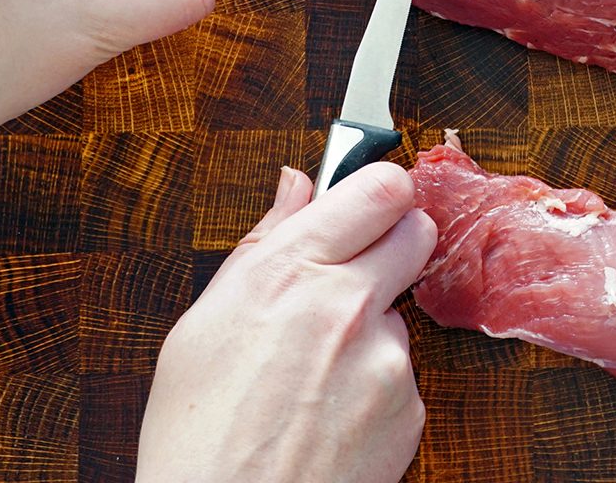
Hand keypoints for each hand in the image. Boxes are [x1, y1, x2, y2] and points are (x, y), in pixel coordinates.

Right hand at [137, 163, 436, 481]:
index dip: (381, 190)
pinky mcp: (409, 403)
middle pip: (418, 231)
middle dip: (395, 241)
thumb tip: (297, 184)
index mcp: (291, 271)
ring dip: (372, 327)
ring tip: (314, 374)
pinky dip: (376, 385)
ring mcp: (386, 356)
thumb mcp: (204, 322)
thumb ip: (265, 241)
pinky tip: (330, 412)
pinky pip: (403, 372)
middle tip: (358, 270)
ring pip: (400, 311)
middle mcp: (348, 304)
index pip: (382, 188)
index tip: (372, 201)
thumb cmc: (197, 431)